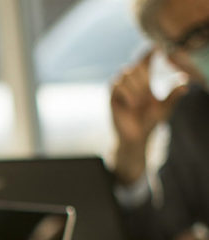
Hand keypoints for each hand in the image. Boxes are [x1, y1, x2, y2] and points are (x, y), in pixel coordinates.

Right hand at [110, 49, 187, 182]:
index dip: (148, 52)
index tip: (156, 47)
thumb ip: (173, 94)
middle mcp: (130, 81)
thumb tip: (185, 83)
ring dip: (136, 87)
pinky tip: (132, 103)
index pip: (145, 59)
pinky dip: (127, 93)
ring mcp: (120, 87)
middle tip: (147, 97)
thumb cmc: (150, 120)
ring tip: (139, 102)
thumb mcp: (165, 107)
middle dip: (144, 79)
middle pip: (136, 65)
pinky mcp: (112, 95)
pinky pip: (117, 84)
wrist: (136, 135)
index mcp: (144, 80)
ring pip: (126, 73)